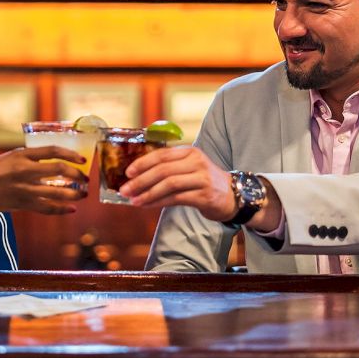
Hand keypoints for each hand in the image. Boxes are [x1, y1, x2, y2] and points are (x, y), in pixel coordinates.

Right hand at [0, 146, 88, 217]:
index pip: (53, 151)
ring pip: (57, 192)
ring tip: (83, 194)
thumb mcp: (10, 157)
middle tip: (85, 179)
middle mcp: (25, 170)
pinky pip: (47, 208)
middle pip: (59, 170)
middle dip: (77, 175)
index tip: (83, 159)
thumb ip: (30, 158)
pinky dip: (62, 209)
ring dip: (74, 194)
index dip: (71, 154)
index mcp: (22, 155)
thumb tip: (54, 161)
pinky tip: (71, 208)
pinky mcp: (22, 204)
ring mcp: (24, 188)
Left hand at [119, 146, 237, 221]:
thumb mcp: (190, 166)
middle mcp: (196, 163)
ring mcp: (201, 179)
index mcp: (190, 152)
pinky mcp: (204, 196)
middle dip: (140, 180)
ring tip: (133, 200)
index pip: (162, 154)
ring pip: (168, 185)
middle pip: (163, 170)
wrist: (233, 195)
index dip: (142, 163)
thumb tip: (138, 175)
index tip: (127, 172)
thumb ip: (169, 166)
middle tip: (125, 189)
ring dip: (147, 193)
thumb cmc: (204, 181)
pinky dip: (158, 202)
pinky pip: (176, 199)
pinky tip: (147, 205)